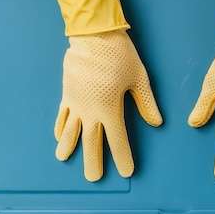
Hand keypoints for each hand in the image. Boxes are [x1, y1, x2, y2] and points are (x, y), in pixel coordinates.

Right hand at [53, 0, 161, 180]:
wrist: (93, 35)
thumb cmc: (120, 55)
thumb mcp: (139, 78)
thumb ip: (146, 103)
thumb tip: (156, 123)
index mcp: (111, 109)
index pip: (118, 141)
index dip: (123, 158)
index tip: (127, 172)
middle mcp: (91, 111)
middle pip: (91, 142)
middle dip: (93, 162)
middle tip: (94, 178)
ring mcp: (76, 103)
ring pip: (71, 131)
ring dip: (68, 147)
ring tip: (64, 160)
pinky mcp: (67, 93)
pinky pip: (62, 114)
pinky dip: (60, 127)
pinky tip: (58, 136)